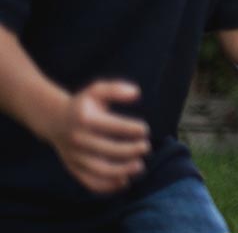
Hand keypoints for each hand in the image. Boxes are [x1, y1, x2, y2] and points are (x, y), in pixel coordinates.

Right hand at [46, 80, 150, 194]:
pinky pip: (89, 181)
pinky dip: (107, 186)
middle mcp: (78, 139)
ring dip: (122, 171)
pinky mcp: (73, 168)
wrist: (54, 119)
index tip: (144, 130)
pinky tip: (124, 182)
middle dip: (130, 150)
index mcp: (85, 119)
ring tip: (140, 166)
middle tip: (146, 147)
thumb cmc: (84, 105)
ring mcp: (74, 156)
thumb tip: (136, 93)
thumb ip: (116, 89)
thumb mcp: (96, 90)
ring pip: (99, 169)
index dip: (131, 129)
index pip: (112, 126)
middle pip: (108, 149)